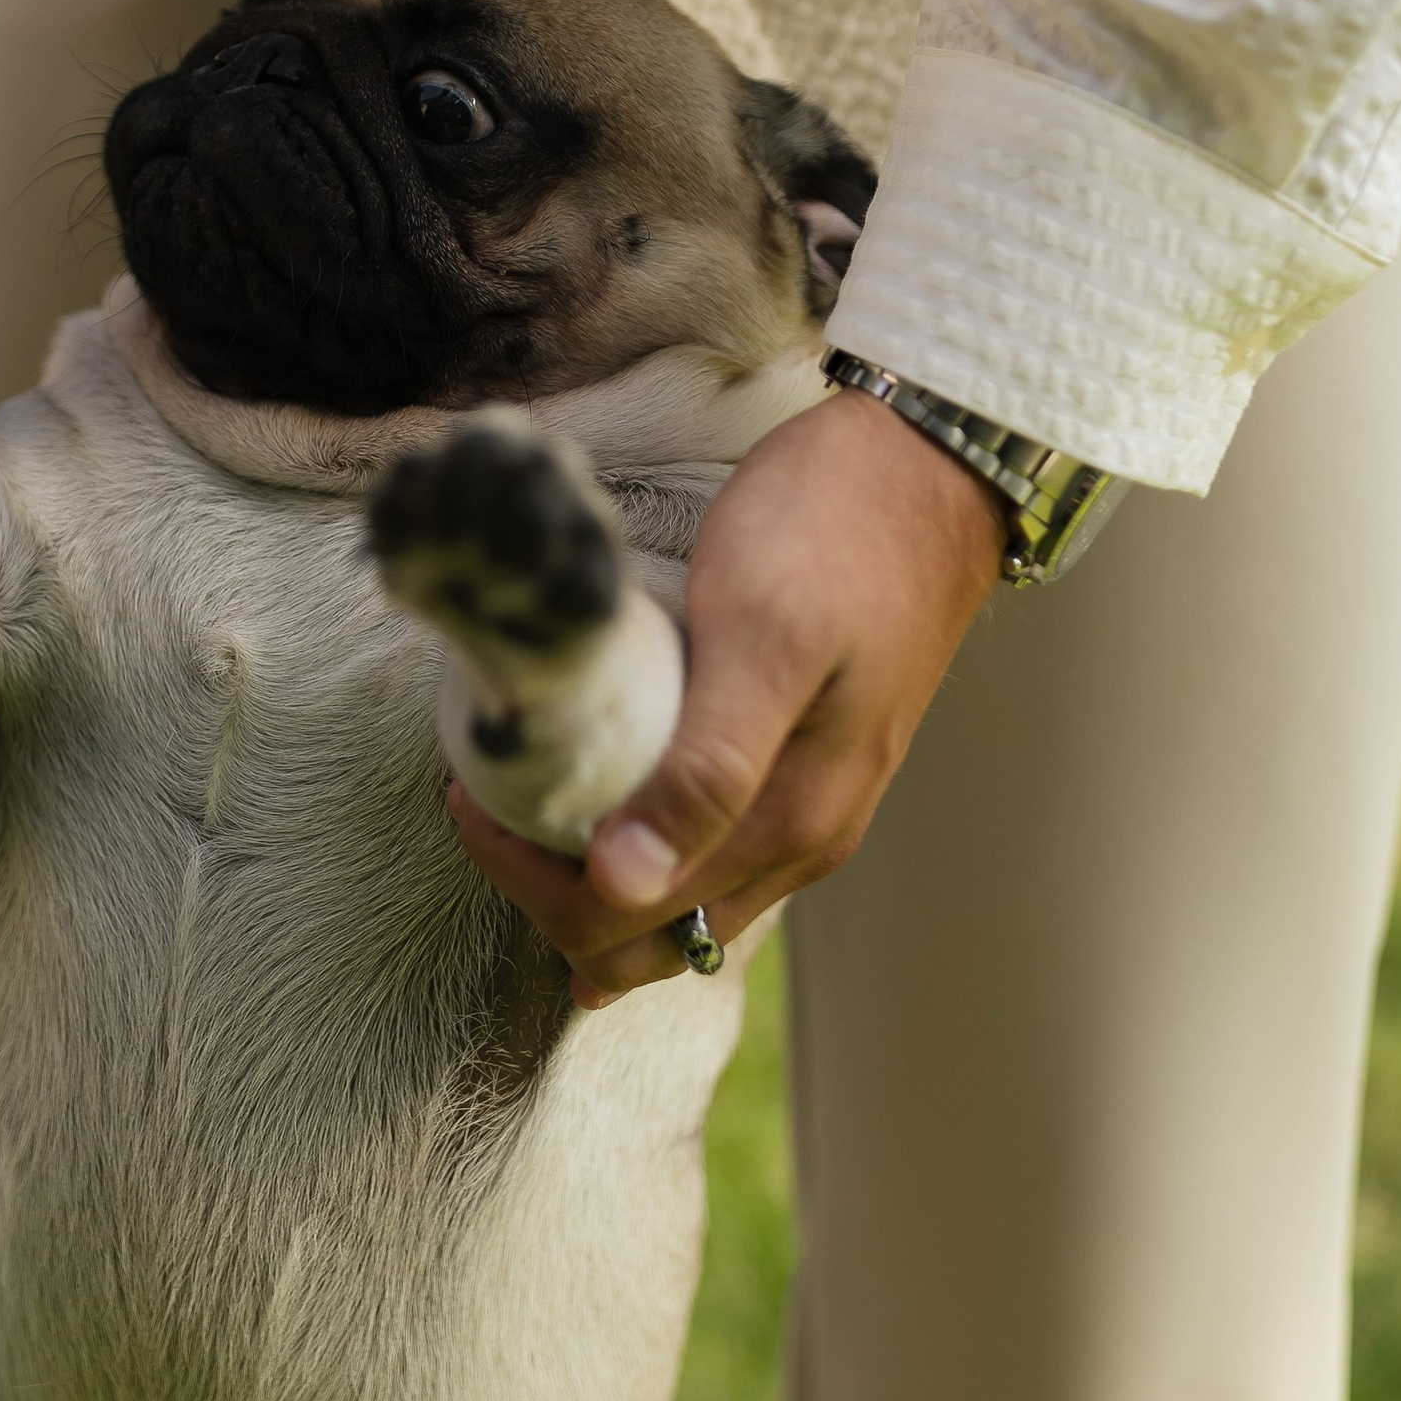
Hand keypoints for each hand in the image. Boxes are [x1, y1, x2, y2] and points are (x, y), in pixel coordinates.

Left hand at [448, 388, 1004, 1002]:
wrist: (930, 465)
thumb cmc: (836, 530)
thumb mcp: (759, 637)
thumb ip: (705, 769)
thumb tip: (623, 884)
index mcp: (790, 821)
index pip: (629, 918)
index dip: (532, 882)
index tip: (470, 800)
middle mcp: (806, 839)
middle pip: (654, 934)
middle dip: (553, 897)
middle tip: (482, 809)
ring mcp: (813, 806)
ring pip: (684, 900)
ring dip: (595, 879)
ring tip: (522, 807)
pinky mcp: (807, 764)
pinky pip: (710, 847)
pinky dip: (642, 842)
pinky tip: (602, 797)